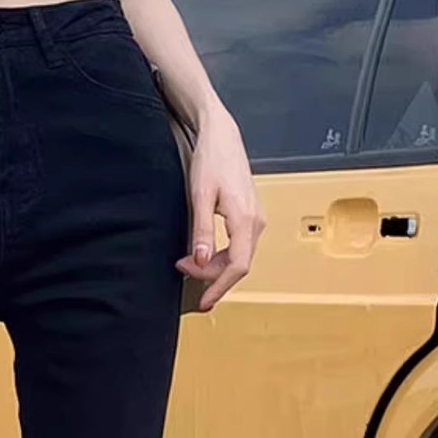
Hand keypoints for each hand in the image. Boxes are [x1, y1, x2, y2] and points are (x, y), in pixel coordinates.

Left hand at [175, 107, 265, 312]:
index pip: (237, 266)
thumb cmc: (211, 160)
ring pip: (239, 257)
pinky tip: (204, 256)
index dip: (219, 286)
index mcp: (245, 219)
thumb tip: (199, 260)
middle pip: (238, 264)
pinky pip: (239, 246)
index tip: (204, 301)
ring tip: (188, 266)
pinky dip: (221, 256)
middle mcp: (255, 222)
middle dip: (211, 276)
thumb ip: (201, 230)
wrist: (221, 137)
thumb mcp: (200, 196)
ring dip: (215, 267)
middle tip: (182, 271)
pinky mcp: (249, 216)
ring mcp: (255, 219)